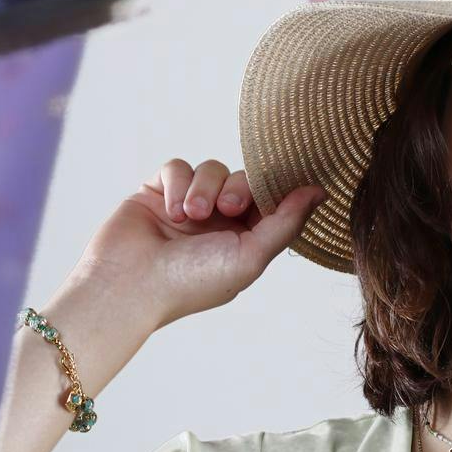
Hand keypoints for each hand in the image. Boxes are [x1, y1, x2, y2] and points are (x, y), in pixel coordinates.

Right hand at [77, 157, 323, 331]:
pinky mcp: (157, 192)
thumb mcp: (251, 256)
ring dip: (204, 188)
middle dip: (236, 189)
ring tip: (188, 215)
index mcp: (244, 240)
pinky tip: (169, 209)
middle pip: (243, 178)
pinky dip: (176, 183)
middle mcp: (217, 222)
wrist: (129, 284)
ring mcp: (187, 206)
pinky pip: (177, 166)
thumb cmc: (192, 281)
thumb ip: (287, 222)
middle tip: (224, 210)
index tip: (270, 191)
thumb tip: (321, 192)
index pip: (269, 200)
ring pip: (210, 168)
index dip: (271, 192)